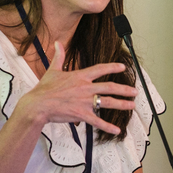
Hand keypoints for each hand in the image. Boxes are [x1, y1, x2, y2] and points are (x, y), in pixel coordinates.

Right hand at [15, 41, 136, 134]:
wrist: (38, 105)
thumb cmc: (44, 88)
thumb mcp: (53, 70)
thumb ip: (59, 56)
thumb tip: (57, 42)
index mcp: (80, 76)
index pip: (100, 69)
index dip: (112, 67)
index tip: (123, 67)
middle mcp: (86, 88)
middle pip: (110, 87)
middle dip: (124, 89)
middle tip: (134, 92)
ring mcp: (85, 101)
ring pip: (108, 102)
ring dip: (122, 104)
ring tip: (132, 105)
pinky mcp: (82, 114)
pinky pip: (98, 121)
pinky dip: (108, 126)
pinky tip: (117, 129)